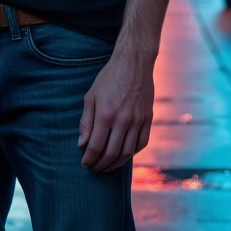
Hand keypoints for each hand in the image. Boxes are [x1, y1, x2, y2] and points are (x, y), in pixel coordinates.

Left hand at [78, 39, 154, 171]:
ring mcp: (138, 121)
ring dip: (116, 163)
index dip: (89, 159)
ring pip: (128, 152)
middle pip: (111, 153)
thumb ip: (85, 122)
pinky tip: (124, 155)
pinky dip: (132, 153)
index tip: (84, 163)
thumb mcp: (91, 97)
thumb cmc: (109, 78)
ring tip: (107, 166)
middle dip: (101, 164)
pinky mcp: (148, 119)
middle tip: (94, 168)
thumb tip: (81, 144)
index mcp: (106, 115)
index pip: (96, 146)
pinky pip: (142, 143)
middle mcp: (123, 120)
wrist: (134, 63)